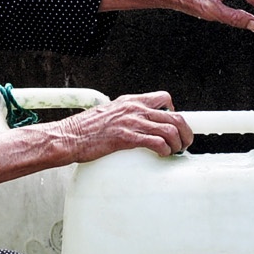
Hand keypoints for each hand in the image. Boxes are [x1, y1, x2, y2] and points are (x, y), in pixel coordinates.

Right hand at [55, 92, 193, 163]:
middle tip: (185, 143)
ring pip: (169, 129)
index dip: (175, 112)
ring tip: (176, 151)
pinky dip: (165, 150)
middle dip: (185, 131)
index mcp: (130, 101)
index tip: (176, 126)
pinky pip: (156, 142)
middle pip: (174, 115)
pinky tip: (163, 155)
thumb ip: (125, 115)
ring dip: (178, 143)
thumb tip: (138, 125)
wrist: (69, 137)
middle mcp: (134, 108)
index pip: (164, 98)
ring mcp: (131, 122)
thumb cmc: (85, 130)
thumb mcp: (109, 114)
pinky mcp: (127, 138)